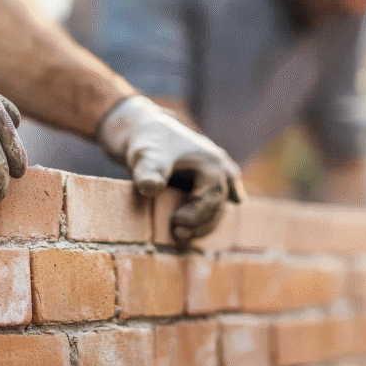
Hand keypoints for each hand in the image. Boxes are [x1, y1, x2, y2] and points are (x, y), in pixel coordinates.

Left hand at [98, 95, 243, 242]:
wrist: (146, 130)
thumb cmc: (148, 142)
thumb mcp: (146, 156)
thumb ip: (150, 172)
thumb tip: (150, 188)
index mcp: (211, 162)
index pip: (214, 196)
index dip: (197, 215)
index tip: (174, 224)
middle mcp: (220, 167)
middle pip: (219, 204)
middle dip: (201, 223)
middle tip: (177, 235)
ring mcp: (217, 172)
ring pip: (220, 204)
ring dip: (205, 222)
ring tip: (183, 235)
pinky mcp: (207, 179)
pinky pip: (219, 197)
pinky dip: (214, 210)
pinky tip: (216, 220)